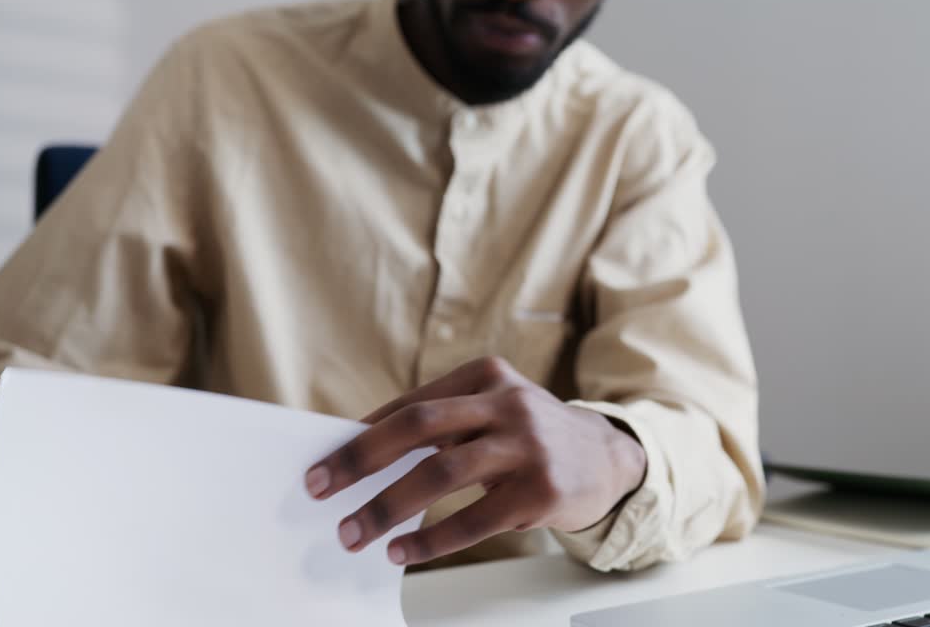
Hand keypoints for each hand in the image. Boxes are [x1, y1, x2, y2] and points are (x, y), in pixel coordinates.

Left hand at [305, 357, 646, 565]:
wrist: (608, 457)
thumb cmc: (532, 436)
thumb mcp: (493, 409)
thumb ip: (441, 422)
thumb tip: (361, 452)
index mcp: (487, 375)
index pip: (410, 405)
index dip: (361, 435)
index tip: (322, 463)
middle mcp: (508, 404)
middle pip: (419, 427)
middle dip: (361, 460)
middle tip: (320, 488)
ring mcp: (527, 446)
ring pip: (441, 475)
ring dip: (387, 507)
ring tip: (354, 533)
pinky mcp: (540, 490)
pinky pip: (473, 520)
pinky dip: (431, 540)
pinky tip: (402, 553)